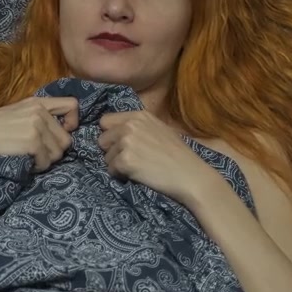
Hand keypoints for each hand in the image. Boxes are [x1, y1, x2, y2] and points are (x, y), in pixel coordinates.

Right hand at [0, 97, 79, 172]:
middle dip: (52, 151)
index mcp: (36, 102)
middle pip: (66, 139)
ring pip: (58, 153)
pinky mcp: (32, 141)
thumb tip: (64, 133)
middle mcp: (39, 110)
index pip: (72, 105)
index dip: (72, 123)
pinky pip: (46, 162)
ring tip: (24, 157)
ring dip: (44, 161)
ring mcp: (36, 125)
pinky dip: (35, 167)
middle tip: (33, 154)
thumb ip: (37, 119)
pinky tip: (20, 162)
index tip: (62, 133)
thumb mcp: (15, 116)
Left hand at [98, 111, 223, 205]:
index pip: (105, 121)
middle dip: (111, 150)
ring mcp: (126, 142)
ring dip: (116, 164)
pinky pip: (110, 169)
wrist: (189, 175)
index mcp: (138, 115)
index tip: (119, 144)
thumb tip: (115, 131)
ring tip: (137, 167)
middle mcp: (130, 125)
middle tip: (130, 158)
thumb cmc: (178, 155)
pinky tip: (137, 174)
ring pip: (105, 156)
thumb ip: (137, 127)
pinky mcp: (125, 160)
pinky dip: (120, 175)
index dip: (110, 134)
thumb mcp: (159, 129)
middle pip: (101, 139)